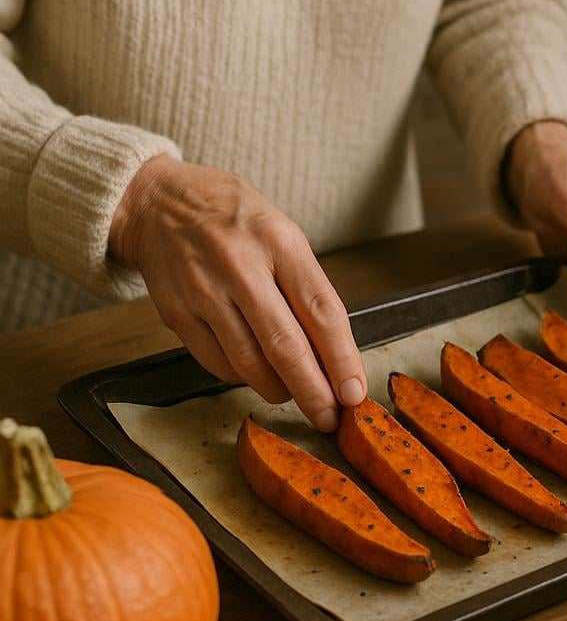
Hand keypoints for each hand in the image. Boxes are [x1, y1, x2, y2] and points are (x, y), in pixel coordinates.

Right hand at [109, 156, 365, 430]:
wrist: (158, 203)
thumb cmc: (234, 221)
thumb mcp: (282, 234)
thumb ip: (308, 288)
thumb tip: (337, 355)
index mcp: (279, 242)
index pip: (321, 311)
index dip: (342, 359)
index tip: (354, 392)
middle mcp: (240, 266)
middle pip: (285, 346)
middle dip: (312, 391)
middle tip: (330, 418)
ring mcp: (203, 291)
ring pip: (249, 363)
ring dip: (279, 390)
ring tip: (295, 395)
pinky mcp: (175, 313)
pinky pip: (217, 363)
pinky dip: (243, 377)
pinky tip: (255, 372)